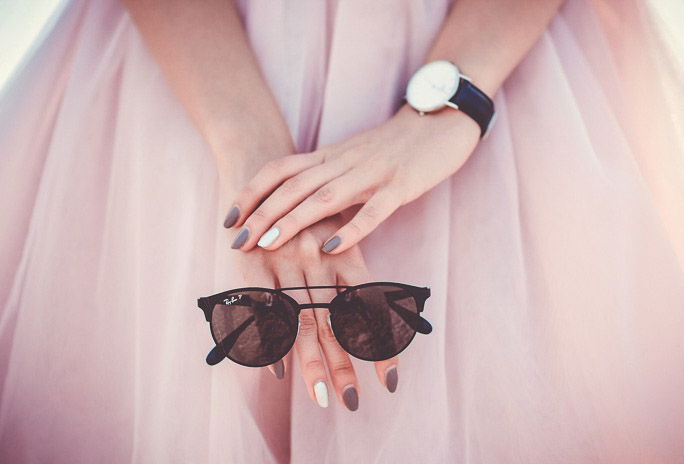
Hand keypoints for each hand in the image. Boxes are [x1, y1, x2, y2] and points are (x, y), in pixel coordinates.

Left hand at [223, 104, 480, 253]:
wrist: (439, 119)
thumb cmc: (394, 145)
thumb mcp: (351, 158)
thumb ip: (326, 179)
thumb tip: (297, 212)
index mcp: (329, 156)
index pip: (279, 170)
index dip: (251, 193)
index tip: (228, 219)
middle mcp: (343, 162)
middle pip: (293, 187)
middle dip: (261, 214)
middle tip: (237, 243)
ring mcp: (372, 173)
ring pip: (325, 197)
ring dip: (293, 221)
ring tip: (268, 244)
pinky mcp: (401, 185)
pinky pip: (374, 210)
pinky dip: (352, 229)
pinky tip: (331, 249)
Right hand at [230, 213, 399, 410]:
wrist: (269, 174)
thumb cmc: (313, 217)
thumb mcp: (339, 238)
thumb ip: (352, 280)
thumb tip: (375, 329)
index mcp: (345, 255)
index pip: (369, 309)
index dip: (380, 345)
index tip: (389, 383)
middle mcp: (319, 260)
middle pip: (335, 322)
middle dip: (343, 364)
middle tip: (349, 401)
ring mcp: (285, 262)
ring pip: (302, 320)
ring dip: (312, 362)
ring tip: (322, 396)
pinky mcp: (254, 264)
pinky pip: (263, 308)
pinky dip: (270, 339)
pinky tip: (279, 371)